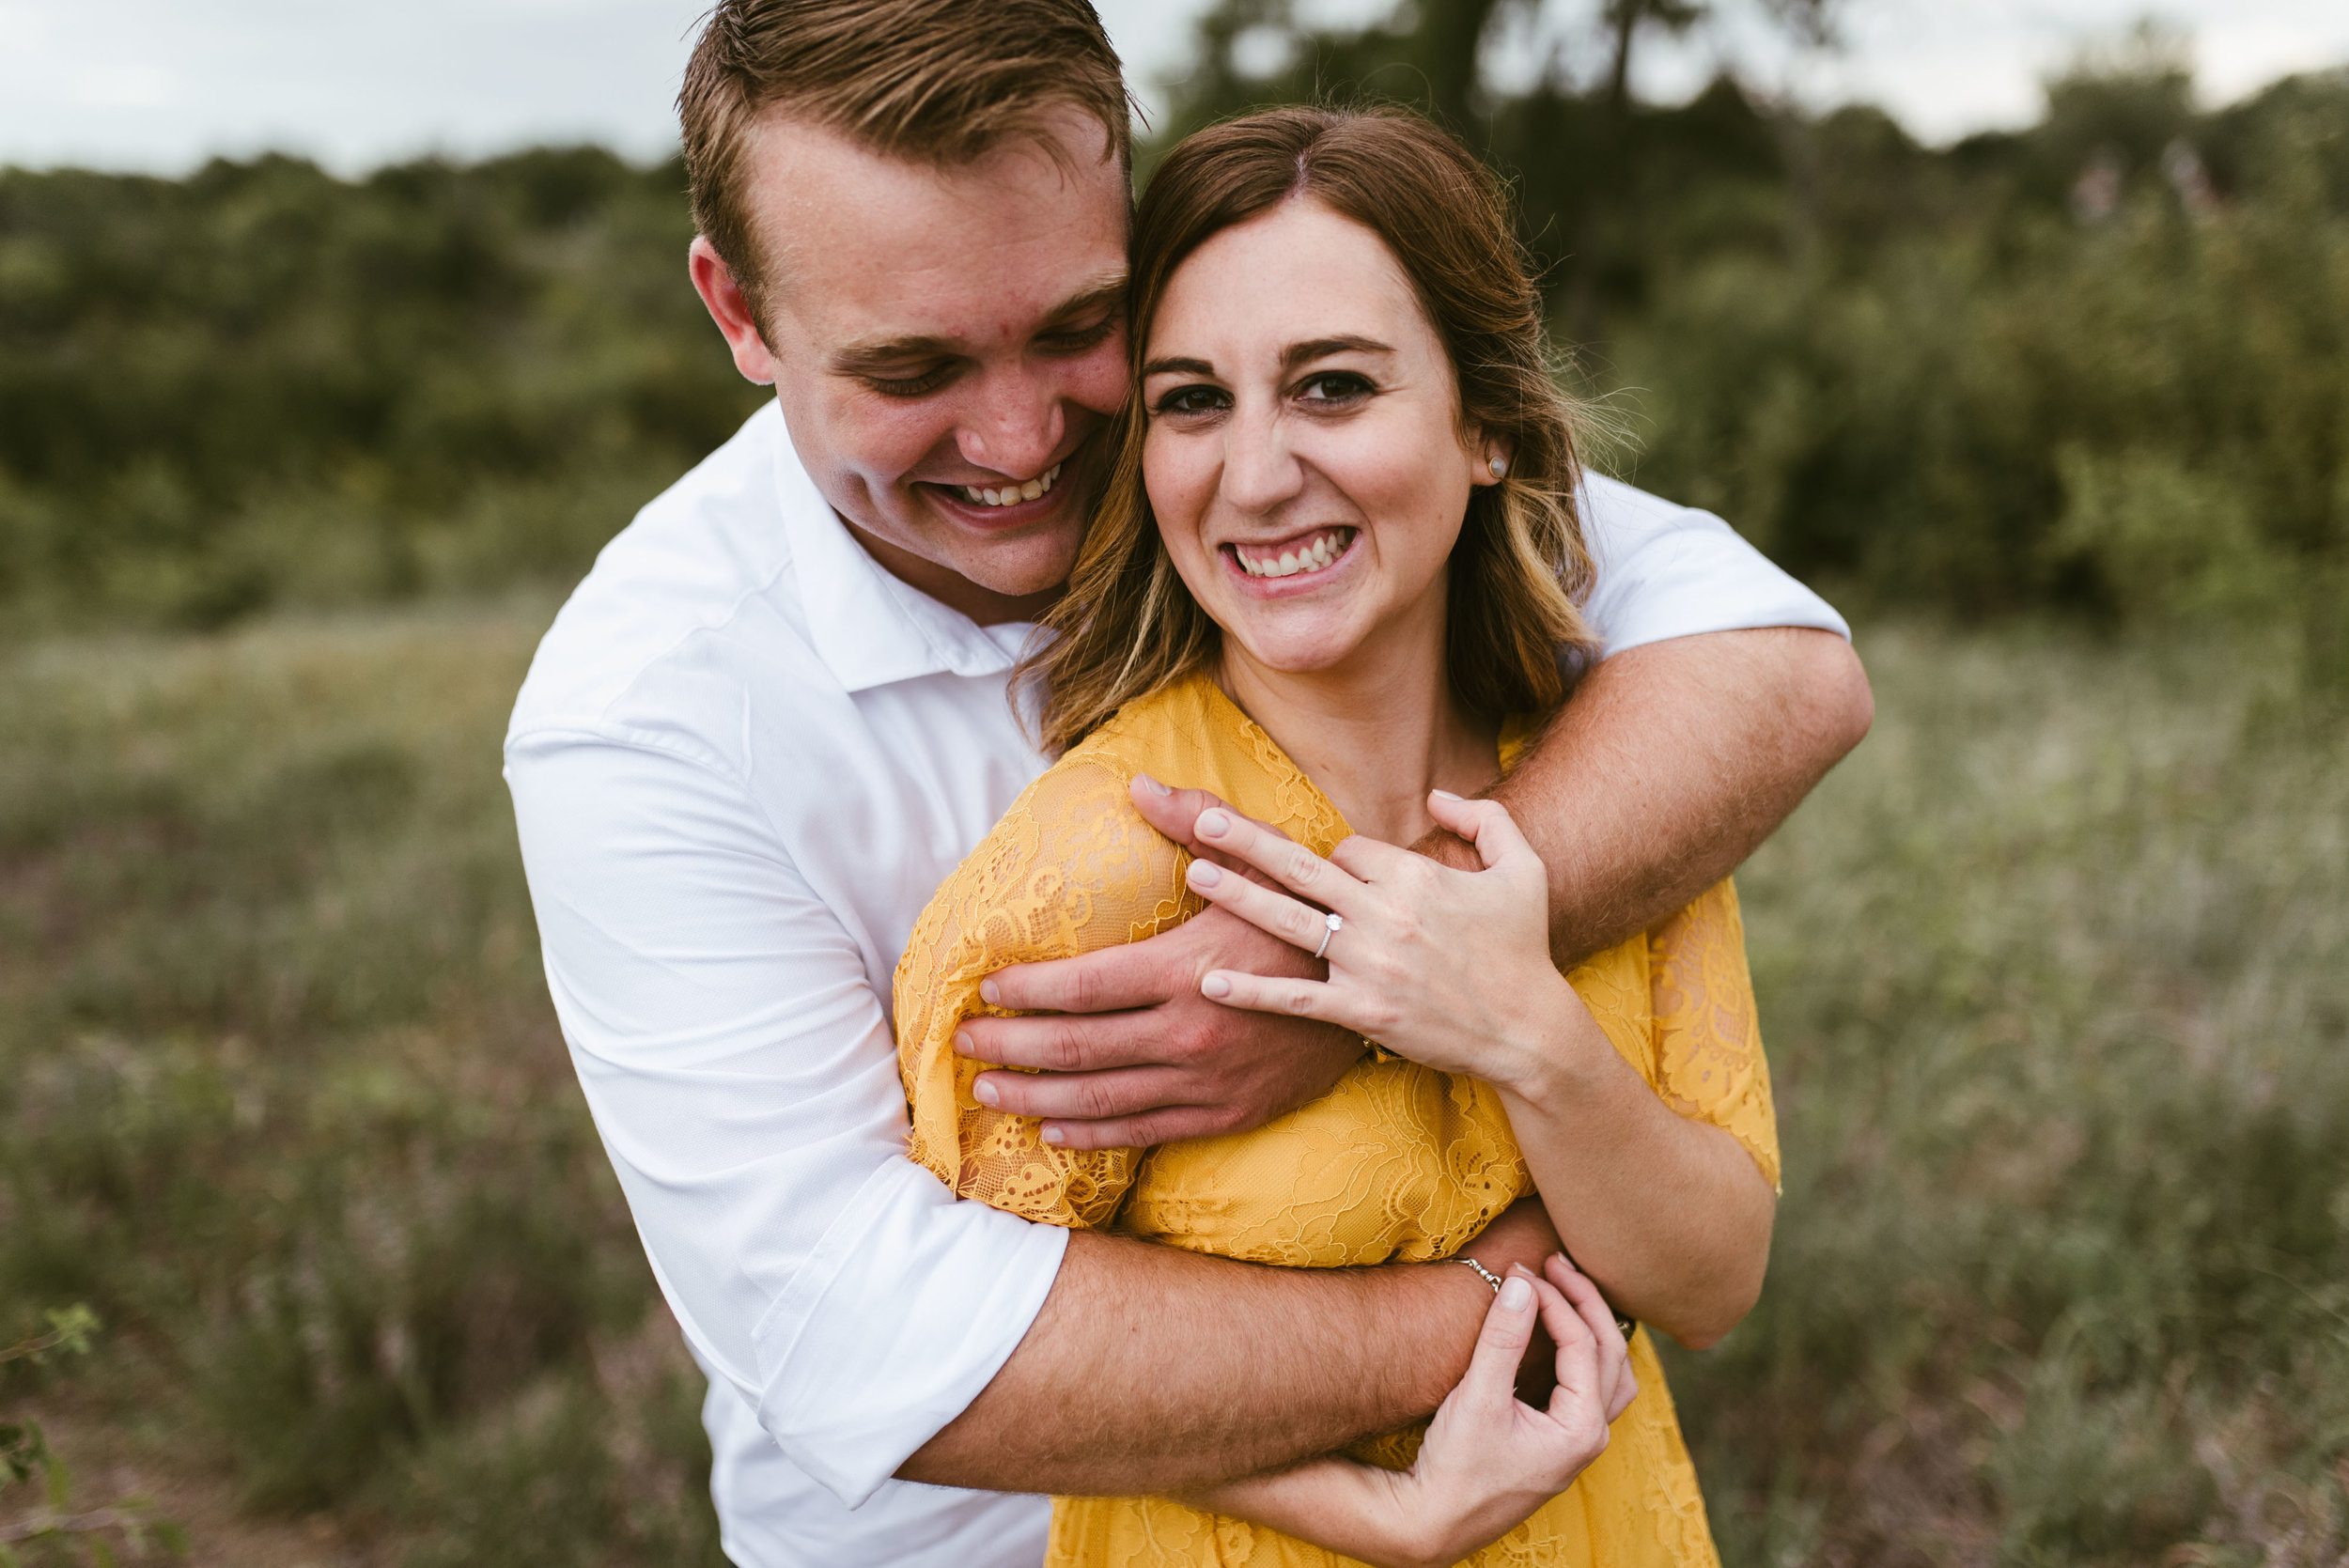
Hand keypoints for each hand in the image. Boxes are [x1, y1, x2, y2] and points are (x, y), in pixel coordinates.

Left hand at [954, 782, 1361, 1149]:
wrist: (1383, 990)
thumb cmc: (1309, 917)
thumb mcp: (1262, 859)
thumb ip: (1196, 819)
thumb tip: (1136, 783)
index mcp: (1187, 969)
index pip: (1082, 986)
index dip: (1025, 990)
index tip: (985, 988)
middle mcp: (1190, 1032)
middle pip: (1077, 1047)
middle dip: (1011, 1046)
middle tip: (962, 1043)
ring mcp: (1207, 1081)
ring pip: (1101, 1096)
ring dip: (1036, 1096)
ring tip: (988, 1091)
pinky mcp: (1226, 1112)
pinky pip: (1146, 1128)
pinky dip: (1094, 1132)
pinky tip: (1055, 1127)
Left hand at [1179, 792, 1593, 1093]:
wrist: (1530, 1032)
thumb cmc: (1525, 949)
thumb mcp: (1523, 868)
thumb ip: (1484, 818)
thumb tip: (1436, 795)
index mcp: (1416, 876)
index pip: (1350, 849)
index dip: (1337, 857)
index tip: (1339, 874)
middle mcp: (1386, 915)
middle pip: (1302, 868)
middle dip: (1247, 841)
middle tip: (1203, 822)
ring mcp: (1370, 965)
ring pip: (1289, 921)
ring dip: (1238, 896)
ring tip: (1197, 875)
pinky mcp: (1362, 1011)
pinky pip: (1295, 997)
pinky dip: (1251, 991)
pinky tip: (1210, 981)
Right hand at [1392, 1253, 1635, 1565]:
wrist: (1435, 1521)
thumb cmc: (1456, 1467)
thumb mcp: (1478, 1398)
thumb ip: (1503, 1339)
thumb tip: (1521, 1283)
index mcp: (1581, 1429)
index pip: (1583, 1344)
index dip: (1555, 1299)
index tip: (1521, 1269)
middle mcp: (1591, 1437)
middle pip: (1612, 1353)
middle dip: (1584, 1302)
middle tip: (1555, 1262)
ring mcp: (1578, 1444)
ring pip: (1611, 1374)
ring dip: (1595, 1328)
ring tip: (1568, 1291)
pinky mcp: (1559, 1444)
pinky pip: (1592, 1389)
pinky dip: (1586, 1354)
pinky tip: (1561, 1336)